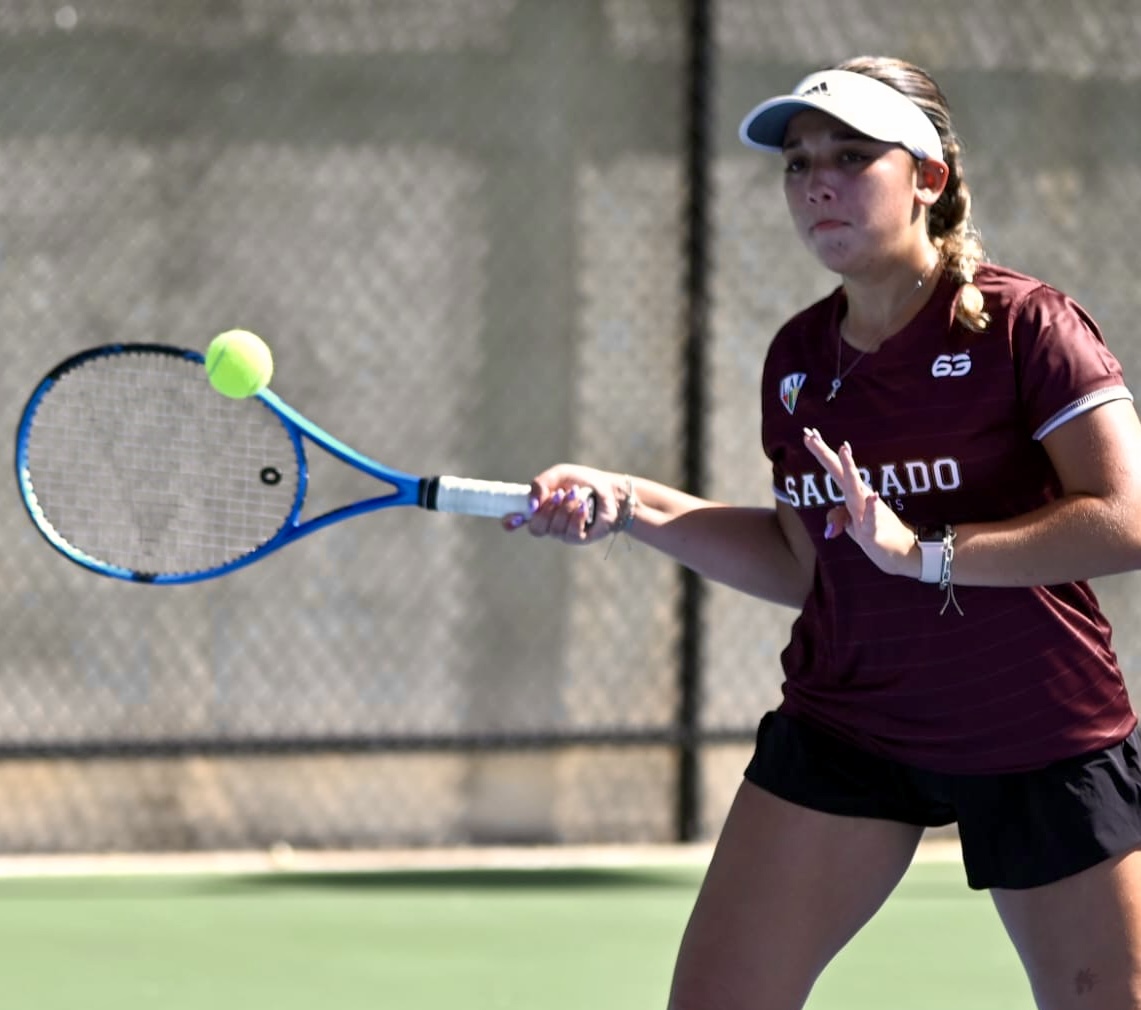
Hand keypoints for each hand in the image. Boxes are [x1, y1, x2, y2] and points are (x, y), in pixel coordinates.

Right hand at [500, 464, 619, 545]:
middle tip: (560, 494)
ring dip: (566, 508)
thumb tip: (531, 505)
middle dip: (547, 510)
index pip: (516, 521)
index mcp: (538, 508)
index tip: (515, 517)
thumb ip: (540, 484)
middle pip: (535, 528)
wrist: (609, 490)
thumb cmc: (582, 482)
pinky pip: (571, 534)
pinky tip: (585, 507)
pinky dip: (577, 517)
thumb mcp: (558, 475)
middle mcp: (547, 523)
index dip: (511, 522)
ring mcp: (562, 533)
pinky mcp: (578, 539)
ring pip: (554, 529)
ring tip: (577, 495)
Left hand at [802, 428, 919, 577]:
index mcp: (852, 494)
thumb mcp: (851, 526)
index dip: (822, 453)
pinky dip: (871, 508)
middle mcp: (859, 499)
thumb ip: (838, 518)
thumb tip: (828, 527)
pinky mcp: (873, 533)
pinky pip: (872, 519)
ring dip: (849, 469)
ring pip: (855, 489)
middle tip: (811, 435)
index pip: (835, 470)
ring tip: (843, 448)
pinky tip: (873, 496)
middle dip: (825, 454)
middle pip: (839, 473)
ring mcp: (866, 513)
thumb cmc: (876, 533)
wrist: (902, 553)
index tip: (808, 434)